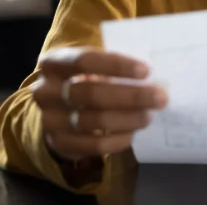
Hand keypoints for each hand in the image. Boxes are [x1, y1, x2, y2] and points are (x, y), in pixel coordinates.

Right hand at [33, 47, 167, 161]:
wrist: (58, 107)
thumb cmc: (87, 76)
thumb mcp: (94, 63)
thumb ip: (116, 63)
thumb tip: (154, 68)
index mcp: (55, 62)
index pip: (85, 60)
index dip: (117, 66)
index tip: (146, 71)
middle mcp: (46, 91)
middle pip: (92, 93)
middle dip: (131, 96)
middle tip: (160, 97)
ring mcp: (49, 120)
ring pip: (93, 121)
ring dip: (127, 119)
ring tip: (149, 115)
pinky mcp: (58, 144)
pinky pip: (92, 146)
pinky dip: (116, 141)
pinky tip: (133, 133)